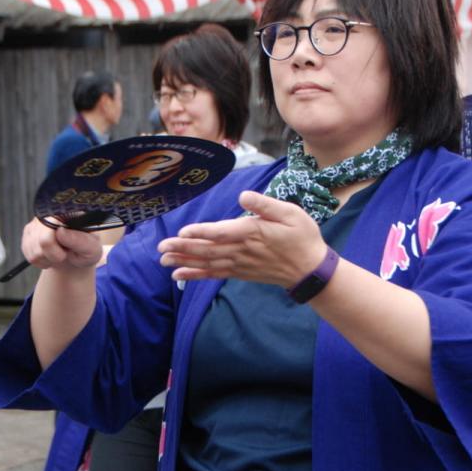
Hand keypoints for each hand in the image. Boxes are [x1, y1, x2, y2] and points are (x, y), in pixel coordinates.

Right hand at [21, 218, 103, 271]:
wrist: (75, 258)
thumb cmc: (86, 251)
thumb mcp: (91, 249)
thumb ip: (79, 240)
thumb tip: (60, 232)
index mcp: (68, 212)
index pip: (53, 225)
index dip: (59, 244)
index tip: (66, 250)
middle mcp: (49, 213)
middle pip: (42, 241)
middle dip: (54, 254)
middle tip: (64, 253)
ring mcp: (36, 222)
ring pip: (34, 250)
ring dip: (47, 258)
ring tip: (58, 253)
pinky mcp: (27, 233)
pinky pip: (28, 254)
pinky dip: (40, 260)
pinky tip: (49, 255)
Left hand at [157, 191, 326, 286]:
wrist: (310, 270)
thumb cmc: (302, 237)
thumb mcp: (291, 214)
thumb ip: (265, 204)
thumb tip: (244, 196)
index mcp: (253, 232)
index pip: (222, 232)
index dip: (202, 232)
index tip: (183, 232)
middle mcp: (242, 250)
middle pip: (208, 249)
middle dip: (183, 248)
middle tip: (161, 247)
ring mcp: (240, 263)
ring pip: (207, 262)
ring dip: (184, 261)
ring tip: (163, 259)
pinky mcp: (240, 272)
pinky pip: (213, 274)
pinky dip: (195, 274)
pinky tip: (178, 274)